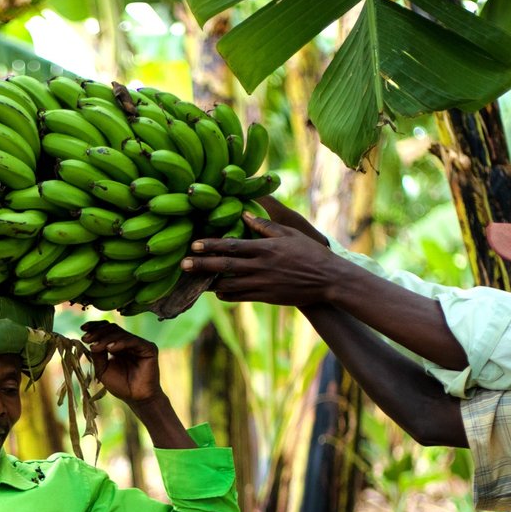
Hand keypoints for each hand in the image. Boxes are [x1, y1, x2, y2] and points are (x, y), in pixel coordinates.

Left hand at [81, 320, 162, 404]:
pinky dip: (120, 342)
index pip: (106, 330)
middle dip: (98, 332)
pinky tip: (110, 349)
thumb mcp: (102, 369)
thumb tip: (90, 340)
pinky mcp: (148, 348)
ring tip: (95, 347)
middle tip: (86, 339)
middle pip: (112, 329)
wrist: (136, 398)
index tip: (83, 329)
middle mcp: (128, 342)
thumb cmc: (120, 386)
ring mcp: (139, 344)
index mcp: (117, 345)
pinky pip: (133, 341)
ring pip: (121, 333)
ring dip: (106, 339)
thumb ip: (97, 355)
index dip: (95, 327)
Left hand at [181, 212, 342, 305]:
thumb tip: (244, 214)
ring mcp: (262, 283)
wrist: (328, 280)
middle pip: (225, 266)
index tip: (194, 244)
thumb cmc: (310, 252)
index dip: (211, 245)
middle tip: (183, 264)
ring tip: (192, 281)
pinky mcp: (266, 297)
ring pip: (229, 285)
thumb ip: (265, 225)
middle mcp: (261, 266)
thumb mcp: (289, 233)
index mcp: (265, 248)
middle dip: (202, 265)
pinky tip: (217, 292)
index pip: (232, 245)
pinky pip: (241, 297)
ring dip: (209, 283)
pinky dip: (227, 295)